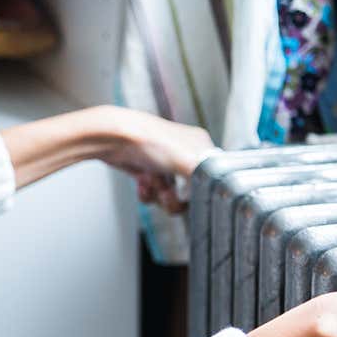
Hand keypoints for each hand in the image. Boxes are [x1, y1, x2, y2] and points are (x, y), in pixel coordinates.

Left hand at [85, 105, 218, 213]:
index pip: (211, 178)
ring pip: (170, 196)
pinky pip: (153, 194)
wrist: (114, 138)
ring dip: (159, 196)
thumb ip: (209, 178)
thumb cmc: (150, 141)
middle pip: (189, 192)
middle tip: (166, 193)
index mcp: (200, 146)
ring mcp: (164, 163)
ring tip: (151, 184)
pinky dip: (147, 193)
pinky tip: (141, 183)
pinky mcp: (146, 171)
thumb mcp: (189, 160)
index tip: (188, 195)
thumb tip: (221, 192)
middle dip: (175, 198)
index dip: (198, 192)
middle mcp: (183, 154)